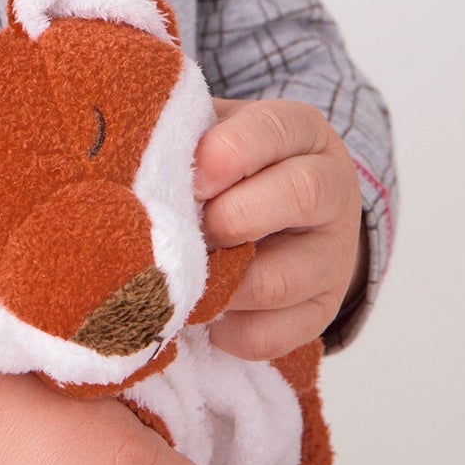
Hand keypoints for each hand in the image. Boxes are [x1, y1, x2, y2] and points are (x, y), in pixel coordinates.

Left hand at [192, 100, 366, 359]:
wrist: (290, 218)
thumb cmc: (235, 168)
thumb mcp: (216, 133)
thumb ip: (185, 138)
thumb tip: (131, 162)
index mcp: (302, 133)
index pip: (276, 130)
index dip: (229, 152)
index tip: (191, 176)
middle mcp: (332, 190)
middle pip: (299, 195)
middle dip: (230, 216)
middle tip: (185, 229)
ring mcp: (332, 256)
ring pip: (281, 278)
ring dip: (219, 283)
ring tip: (180, 276)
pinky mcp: (320, 311)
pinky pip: (273, 335)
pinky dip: (225, 329)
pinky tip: (201, 311)